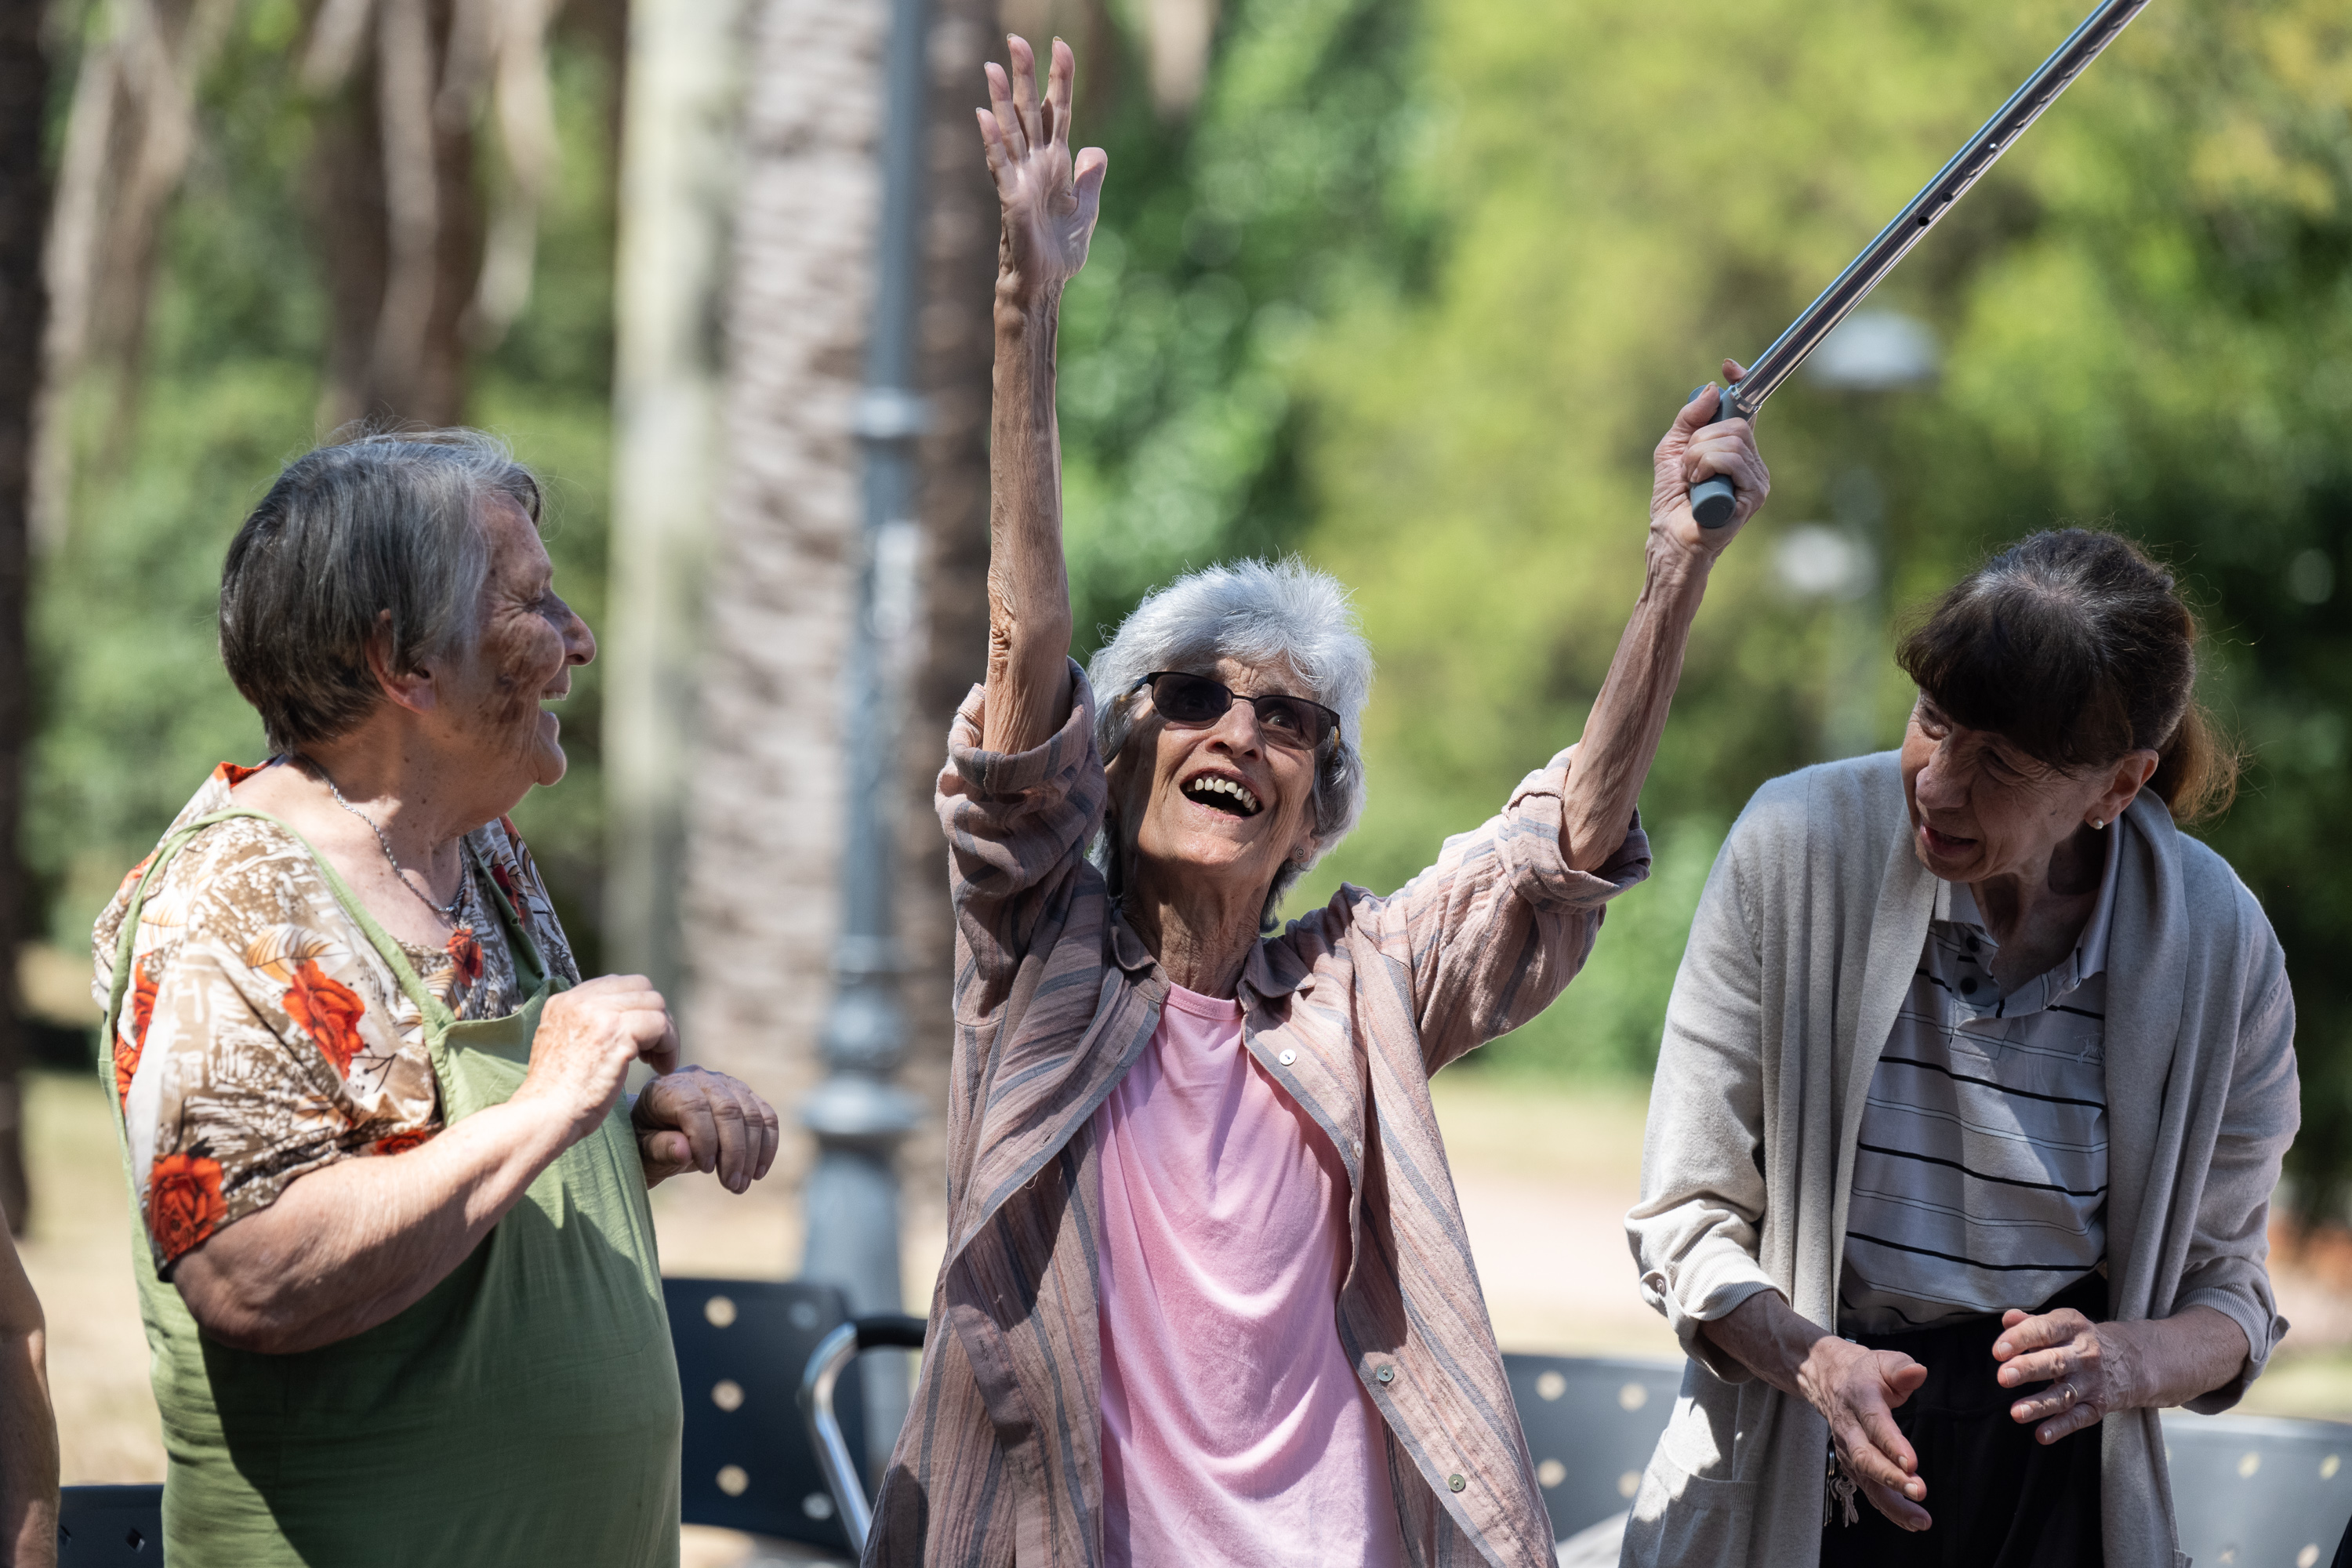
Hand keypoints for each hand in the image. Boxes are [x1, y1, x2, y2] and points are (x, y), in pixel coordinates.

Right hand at [513, 975, 678, 1147]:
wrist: (544, 1116)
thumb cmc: (557, 1096)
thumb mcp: (564, 1047)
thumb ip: (586, 1026)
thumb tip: (622, 1020)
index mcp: (564, 1001)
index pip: (616, 984)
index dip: (636, 1009)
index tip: (639, 1039)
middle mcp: (579, 1000)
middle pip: (640, 987)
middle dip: (655, 1016)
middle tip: (652, 1051)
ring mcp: (598, 1013)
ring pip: (654, 1004)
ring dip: (665, 1033)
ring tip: (658, 1061)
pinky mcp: (617, 1032)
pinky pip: (660, 1025)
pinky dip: (669, 1046)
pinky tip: (662, 1067)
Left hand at [633, 1067, 781, 1191]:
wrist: (656, 1131)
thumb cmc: (645, 1141)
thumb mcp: (642, 1149)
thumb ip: (660, 1148)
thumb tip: (684, 1151)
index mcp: (668, 1087)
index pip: (694, 1106)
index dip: (704, 1139)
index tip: (705, 1170)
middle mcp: (699, 1079)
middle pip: (729, 1109)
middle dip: (735, 1151)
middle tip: (732, 1185)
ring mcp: (725, 1084)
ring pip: (752, 1114)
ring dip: (752, 1153)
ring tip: (741, 1185)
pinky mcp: (744, 1095)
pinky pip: (766, 1117)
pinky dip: (767, 1145)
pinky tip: (758, 1172)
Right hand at [980, 36, 1107, 304]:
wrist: (1044, 284)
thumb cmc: (1059, 251)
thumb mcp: (1087, 209)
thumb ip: (1091, 178)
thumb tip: (1096, 150)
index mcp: (1055, 163)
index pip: (1059, 112)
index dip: (1060, 80)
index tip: (1060, 46)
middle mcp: (1035, 165)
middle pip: (1031, 111)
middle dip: (1026, 76)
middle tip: (1016, 39)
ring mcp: (1021, 180)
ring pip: (1011, 132)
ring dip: (1002, 99)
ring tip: (993, 67)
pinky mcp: (1012, 200)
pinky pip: (1000, 166)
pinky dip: (993, 141)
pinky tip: (984, 116)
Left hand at [1650, 359, 1769, 559]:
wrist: (1671, 537)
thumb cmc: (1672, 499)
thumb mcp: (1673, 449)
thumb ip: (1689, 419)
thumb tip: (1714, 388)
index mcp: (1735, 448)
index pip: (1747, 407)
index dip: (1741, 384)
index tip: (1729, 367)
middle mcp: (1751, 460)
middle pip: (1736, 423)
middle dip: (1701, 440)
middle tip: (1688, 466)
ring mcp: (1757, 477)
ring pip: (1732, 440)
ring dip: (1698, 457)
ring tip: (1692, 481)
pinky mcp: (1755, 493)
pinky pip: (1731, 459)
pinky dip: (1705, 467)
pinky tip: (1700, 489)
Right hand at [1795, 1334, 1931, 1530]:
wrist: (1830, 1381)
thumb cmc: (1866, 1373)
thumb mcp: (1884, 1361)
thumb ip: (1902, 1368)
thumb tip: (1918, 1372)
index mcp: (1860, 1397)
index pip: (1874, 1422)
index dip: (1891, 1444)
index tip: (1911, 1463)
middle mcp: (1850, 1427)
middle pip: (1865, 1457)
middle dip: (1891, 1477)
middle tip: (1919, 1491)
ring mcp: (1847, 1448)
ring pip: (1866, 1479)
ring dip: (1893, 1502)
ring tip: (1920, 1519)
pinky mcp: (1853, 1464)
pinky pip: (1870, 1490)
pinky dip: (1890, 1508)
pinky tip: (1912, 1521)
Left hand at [1995, 1307, 2136, 1443]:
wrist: (2130, 1361)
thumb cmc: (2078, 1340)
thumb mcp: (2060, 1324)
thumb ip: (2030, 1323)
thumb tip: (2008, 1319)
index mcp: (2072, 1326)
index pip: (2045, 1330)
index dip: (2021, 1339)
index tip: (1998, 1352)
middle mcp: (2085, 1354)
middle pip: (2055, 1362)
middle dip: (2028, 1369)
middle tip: (2003, 1377)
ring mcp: (2092, 1381)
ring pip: (2064, 1394)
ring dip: (2040, 1404)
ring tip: (2016, 1412)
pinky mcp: (2098, 1406)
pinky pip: (2078, 1418)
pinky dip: (2061, 1427)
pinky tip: (2042, 1435)